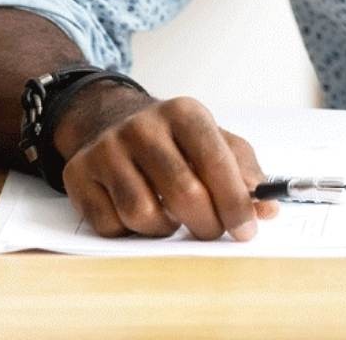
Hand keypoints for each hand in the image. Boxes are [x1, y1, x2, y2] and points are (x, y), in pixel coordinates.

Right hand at [55, 87, 280, 240]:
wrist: (109, 120)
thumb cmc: (173, 139)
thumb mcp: (214, 140)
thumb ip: (244, 172)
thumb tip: (267, 209)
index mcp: (184, 113)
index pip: (216, 161)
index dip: (235, 202)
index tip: (247, 230)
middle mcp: (143, 126)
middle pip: (183, 192)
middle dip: (206, 223)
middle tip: (214, 232)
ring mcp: (106, 149)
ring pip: (143, 214)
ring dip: (166, 229)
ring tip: (174, 218)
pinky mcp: (78, 173)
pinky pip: (110, 224)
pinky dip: (131, 232)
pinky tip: (141, 216)